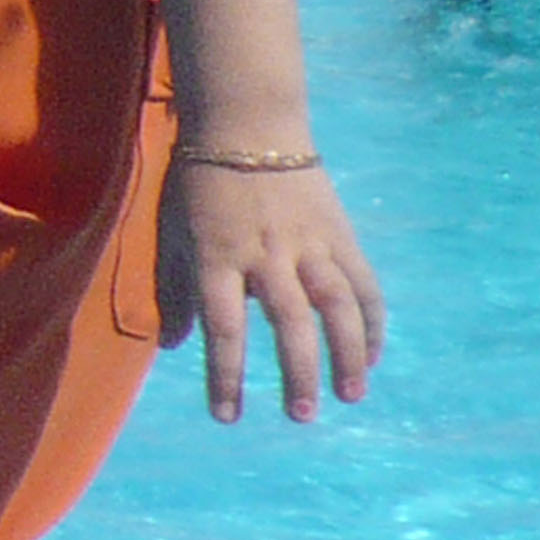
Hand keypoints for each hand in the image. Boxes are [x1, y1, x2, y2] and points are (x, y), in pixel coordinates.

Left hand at [160, 154, 383, 424]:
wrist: (247, 122)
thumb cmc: (200, 183)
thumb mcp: (173, 234)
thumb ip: (173, 292)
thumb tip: (169, 347)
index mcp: (218, 255)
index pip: (223, 326)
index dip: (225, 375)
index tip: (227, 416)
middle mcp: (266, 253)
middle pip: (287, 319)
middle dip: (297, 371)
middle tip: (301, 415)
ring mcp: (308, 242)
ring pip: (336, 302)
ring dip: (347, 352)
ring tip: (350, 394)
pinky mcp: (339, 233)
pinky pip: (362, 282)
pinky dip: (371, 321)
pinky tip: (370, 357)